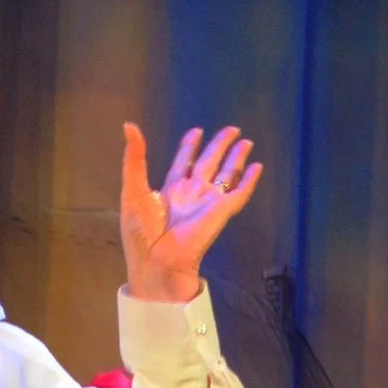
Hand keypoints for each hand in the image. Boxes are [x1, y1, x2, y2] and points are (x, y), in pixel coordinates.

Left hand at [120, 123, 261, 302]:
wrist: (157, 261)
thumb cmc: (141, 231)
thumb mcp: (132, 190)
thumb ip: (134, 158)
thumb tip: (129, 126)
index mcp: (170, 189)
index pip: (182, 162)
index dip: (189, 147)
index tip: (196, 132)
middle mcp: (191, 193)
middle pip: (209, 162)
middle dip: (219, 145)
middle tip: (231, 129)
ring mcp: (208, 202)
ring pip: (227, 173)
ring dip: (236, 157)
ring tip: (247, 142)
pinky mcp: (221, 211)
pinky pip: (239, 193)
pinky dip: (249, 180)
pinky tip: (258, 167)